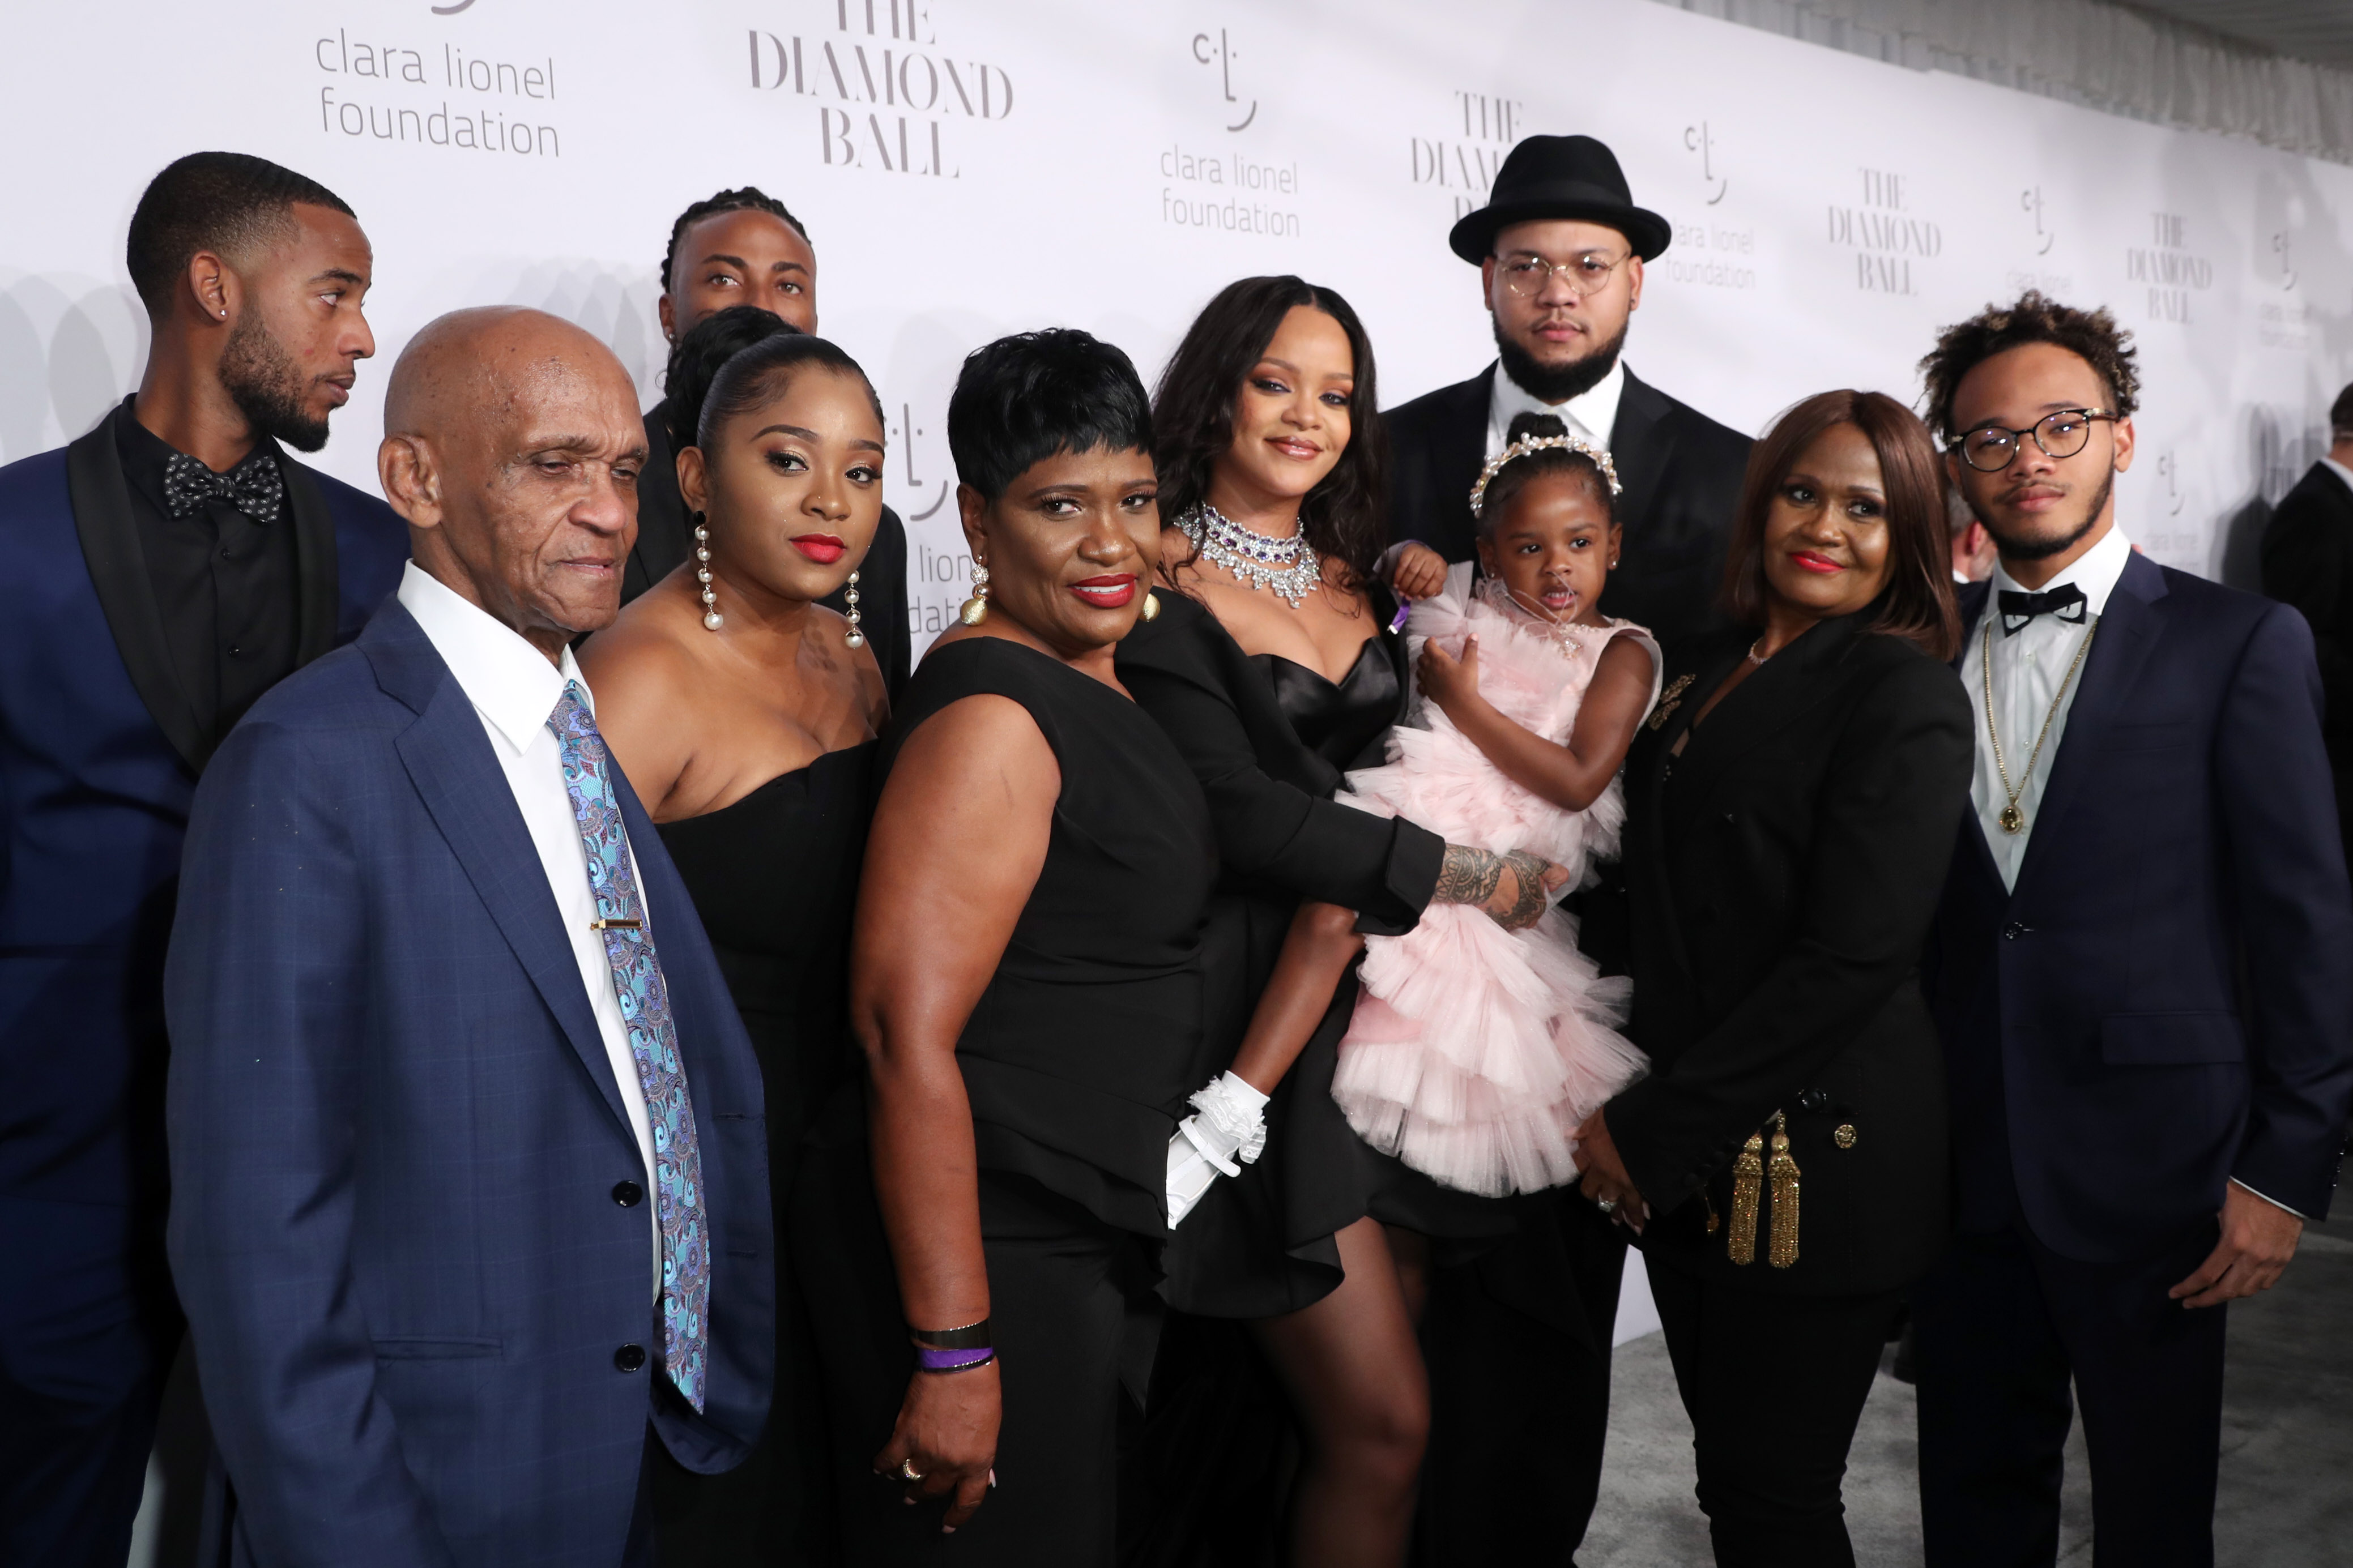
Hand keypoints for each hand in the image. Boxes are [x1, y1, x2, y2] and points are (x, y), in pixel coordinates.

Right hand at [873, 1362, 999, 1531]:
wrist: (959, 1364)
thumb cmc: (981, 1388)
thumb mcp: (992, 1427)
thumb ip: (981, 1453)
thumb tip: (981, 1472)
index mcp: (978, 1461)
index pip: (968, 1500)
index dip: (958, 1515)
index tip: (949, 1523)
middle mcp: (951, 1463)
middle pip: (935, 1490)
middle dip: (925, 1494)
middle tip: (917, 1496)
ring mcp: (926, 1452)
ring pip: (911, 1477)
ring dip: (905, 1481)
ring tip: (900, 1481)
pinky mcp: (905, 1436)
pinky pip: (890, 1460)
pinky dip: (884, 1465)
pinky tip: (881, 1468)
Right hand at [1389, 542, 1447, 598]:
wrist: (1420, 552)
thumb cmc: (1428, 568)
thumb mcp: (1434, 577)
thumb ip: (1434, 588)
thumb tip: (1426, 596)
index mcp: (1441, 566)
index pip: (1437, 580)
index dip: (1428, 591)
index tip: (1419, 598)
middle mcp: (1433, 558)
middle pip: (1423, 577)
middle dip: (1414, 589)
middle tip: (1407, 596)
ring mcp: (1421, 553)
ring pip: (1412, 572)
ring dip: (1405, 585)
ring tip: (1401, 592)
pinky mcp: (1410, 551)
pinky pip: (1402, 565)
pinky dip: (1398, 577)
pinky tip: (1396, 584)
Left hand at [1416, 635, 1481, 720]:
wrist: (1461, 704)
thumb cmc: (1466, 683)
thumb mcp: (1471, 664)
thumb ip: (1470, 648)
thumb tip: (1473, 635)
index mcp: (1439, 660)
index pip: (1428, 646)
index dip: (1429, 641)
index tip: (1433, 640)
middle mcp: (1429, 669)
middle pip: (1421, 658)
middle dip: (1426, 654)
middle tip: (1433, 653)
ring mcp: (1427, 682)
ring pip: (1418, 671)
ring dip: (1422, 667)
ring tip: (1429, 666)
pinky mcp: (1428, 693)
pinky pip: (1420, 685)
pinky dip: (1422, 682)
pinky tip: (1427, 682)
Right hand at [1437, 845, 1569, 930]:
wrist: (1476, 876)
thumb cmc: (1507, 867)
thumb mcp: (1538, 864)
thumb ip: (1556, 874)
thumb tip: (1558, 885)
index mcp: (1539, 906)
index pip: (1539, 901)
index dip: (1531, 888)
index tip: (1520, 879)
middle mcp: (1526, 919)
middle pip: (1527, 911)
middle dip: (1521, 901)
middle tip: (1508, 885)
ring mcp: (1508, 924)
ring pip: (1513, 917)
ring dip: (1509, 908)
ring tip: (1497, 893)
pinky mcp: (1492, 925)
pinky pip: (1499, 920)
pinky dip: (1497, 912)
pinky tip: (1490, 900)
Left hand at [1575, 1107, 1646, 1232]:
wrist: (1652, 1123)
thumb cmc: (1626, 1117)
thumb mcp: (1601, 1116)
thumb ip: (1585, 1128)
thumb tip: (1569, 1135)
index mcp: (1591, 1151)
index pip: (1576, 1166)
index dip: (1579, 1170)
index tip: (1582, 1173)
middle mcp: (1601, 1171)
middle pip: (1590, 1191)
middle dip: (1594, 1194)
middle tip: (1599, 1196)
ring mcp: (1618, 1182)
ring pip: (1611, 1203)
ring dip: (1614, 1212)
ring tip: (1618, 1221)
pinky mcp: (1635, 1188)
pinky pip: (1633, 1206)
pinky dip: (1636, 1218)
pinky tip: (1638, 1227)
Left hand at [2168, 1182, 2302, 1307]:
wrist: (2280, 1184)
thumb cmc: (2244, 1188)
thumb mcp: (2217, 1205)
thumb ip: (2206, 1228)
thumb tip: (2188, 1242)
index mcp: (2234, 1242)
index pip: (2207, 1275)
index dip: (2189, 1288)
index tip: (2174, 1294)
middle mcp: (2254, 1257)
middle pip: (2228, 1291)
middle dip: (2205, 1300)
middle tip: (2189, 1303)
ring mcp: (2272, 1260)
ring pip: (2248, 1290)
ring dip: (2228, 1295)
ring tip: (2212, 1294)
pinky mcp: (2284, 1258)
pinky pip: (2266, 1283)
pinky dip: (2250, 1287)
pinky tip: (2238, 1285)